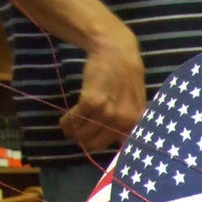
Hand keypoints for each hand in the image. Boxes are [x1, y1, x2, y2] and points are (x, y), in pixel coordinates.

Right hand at [59, 25, 145, 153]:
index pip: (119, 150)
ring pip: (83, 135)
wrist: (116, 50)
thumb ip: (129, 123)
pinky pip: (73, 121)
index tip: (94, 144)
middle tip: (78, 133)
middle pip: (95, 145)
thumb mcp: (136, 103)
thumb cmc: (125, 76)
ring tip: (70, 125)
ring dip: (72, 132)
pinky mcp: (91, 102)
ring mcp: (108, 113)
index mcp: (135, 124)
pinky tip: (65, 119)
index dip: (104, 147)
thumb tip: (119, 145)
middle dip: (83, 141)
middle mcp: (123, 121)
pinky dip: (65, 122)